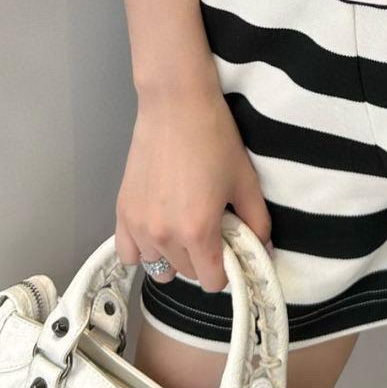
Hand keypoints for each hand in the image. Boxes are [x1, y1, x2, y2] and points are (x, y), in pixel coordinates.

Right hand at [115, 80, 270, 293]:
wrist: (176, 105)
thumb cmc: (214, 137)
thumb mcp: (245, 180)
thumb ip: (258, 221)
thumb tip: (264, 249)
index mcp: (198, 231)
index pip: (212, 282)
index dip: (226, 269)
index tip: (230, 249)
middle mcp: (164, 235)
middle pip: (186, 273)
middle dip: (202, 259)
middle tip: (212, 228)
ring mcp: (138, 225)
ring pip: (158, 266)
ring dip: (174, 255)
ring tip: (184, 224)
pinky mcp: (122, 211)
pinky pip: (128, 252)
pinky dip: (143, 249)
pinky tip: (158, 230)